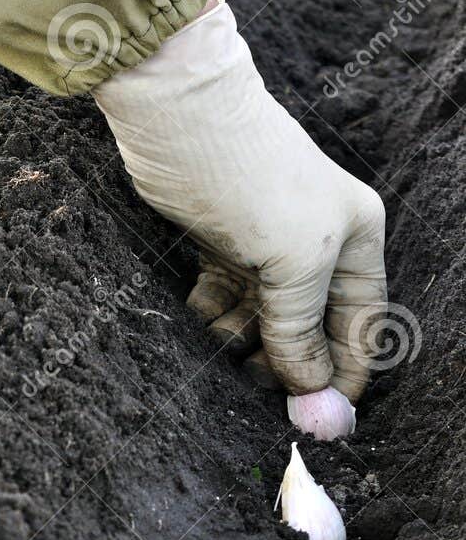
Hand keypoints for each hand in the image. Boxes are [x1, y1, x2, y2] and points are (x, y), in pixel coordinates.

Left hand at [93, 0, 386, 401]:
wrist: (177, 121)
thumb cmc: (251, 181)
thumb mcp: (294, 264)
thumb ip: (303, 333)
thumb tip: (313, 393)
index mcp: (353, 241)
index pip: (362, 325)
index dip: (345, 374)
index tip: (320, 418)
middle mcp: (315, 246)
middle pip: (307, 333)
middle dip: (283, 361)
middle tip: (257, 380)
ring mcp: (264, 250)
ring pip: (260, 325)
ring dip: (240, 341)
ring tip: (224, 333)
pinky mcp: (219, 249)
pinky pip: (221, 306)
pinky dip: (210, 316)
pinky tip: (201, 306)